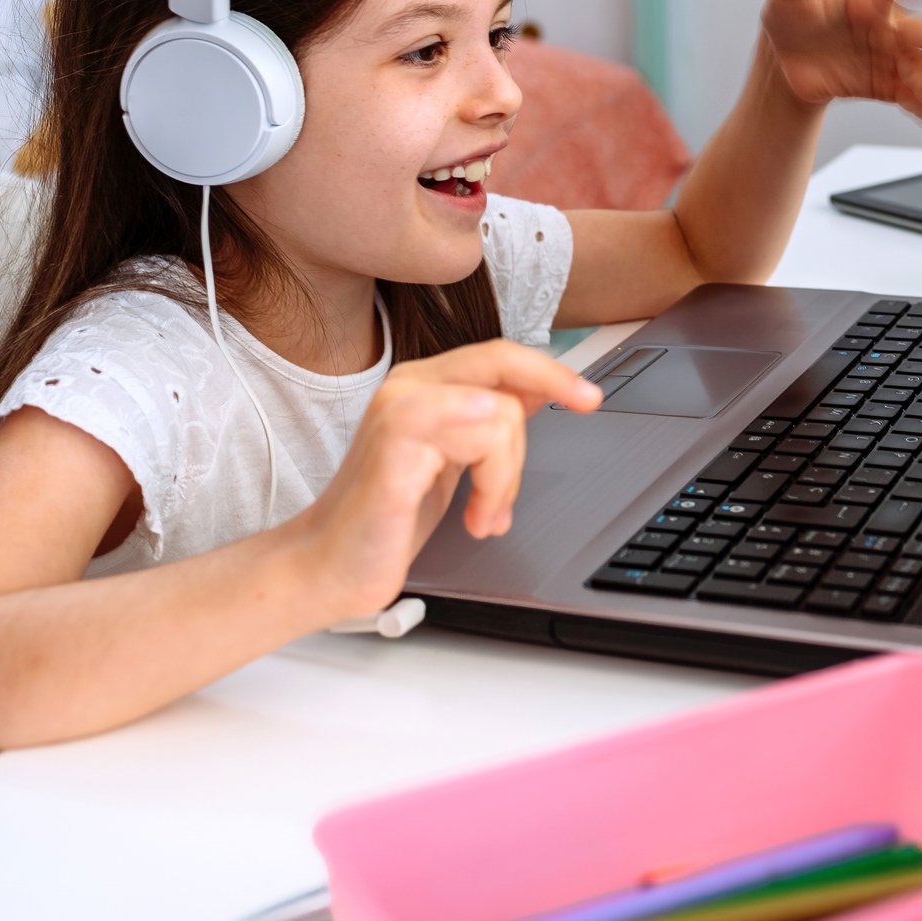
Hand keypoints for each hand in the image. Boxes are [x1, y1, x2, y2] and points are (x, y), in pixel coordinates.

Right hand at [290, 341, 600, 618]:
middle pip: (503, 367)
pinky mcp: (395, 447)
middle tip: (548, 451)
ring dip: (505, 482)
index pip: (499, 356)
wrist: (332, 564)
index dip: (550, 371)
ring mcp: (398, 412)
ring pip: (499, 416)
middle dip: (540, 413)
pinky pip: (472, 437)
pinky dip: (490, 483)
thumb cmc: (388, 516)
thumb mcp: (454, 461)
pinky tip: (473, 516)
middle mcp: (408, 387)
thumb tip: (538, 393)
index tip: (589, 398)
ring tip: (483, 517)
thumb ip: (486, 424)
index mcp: (423, 385)